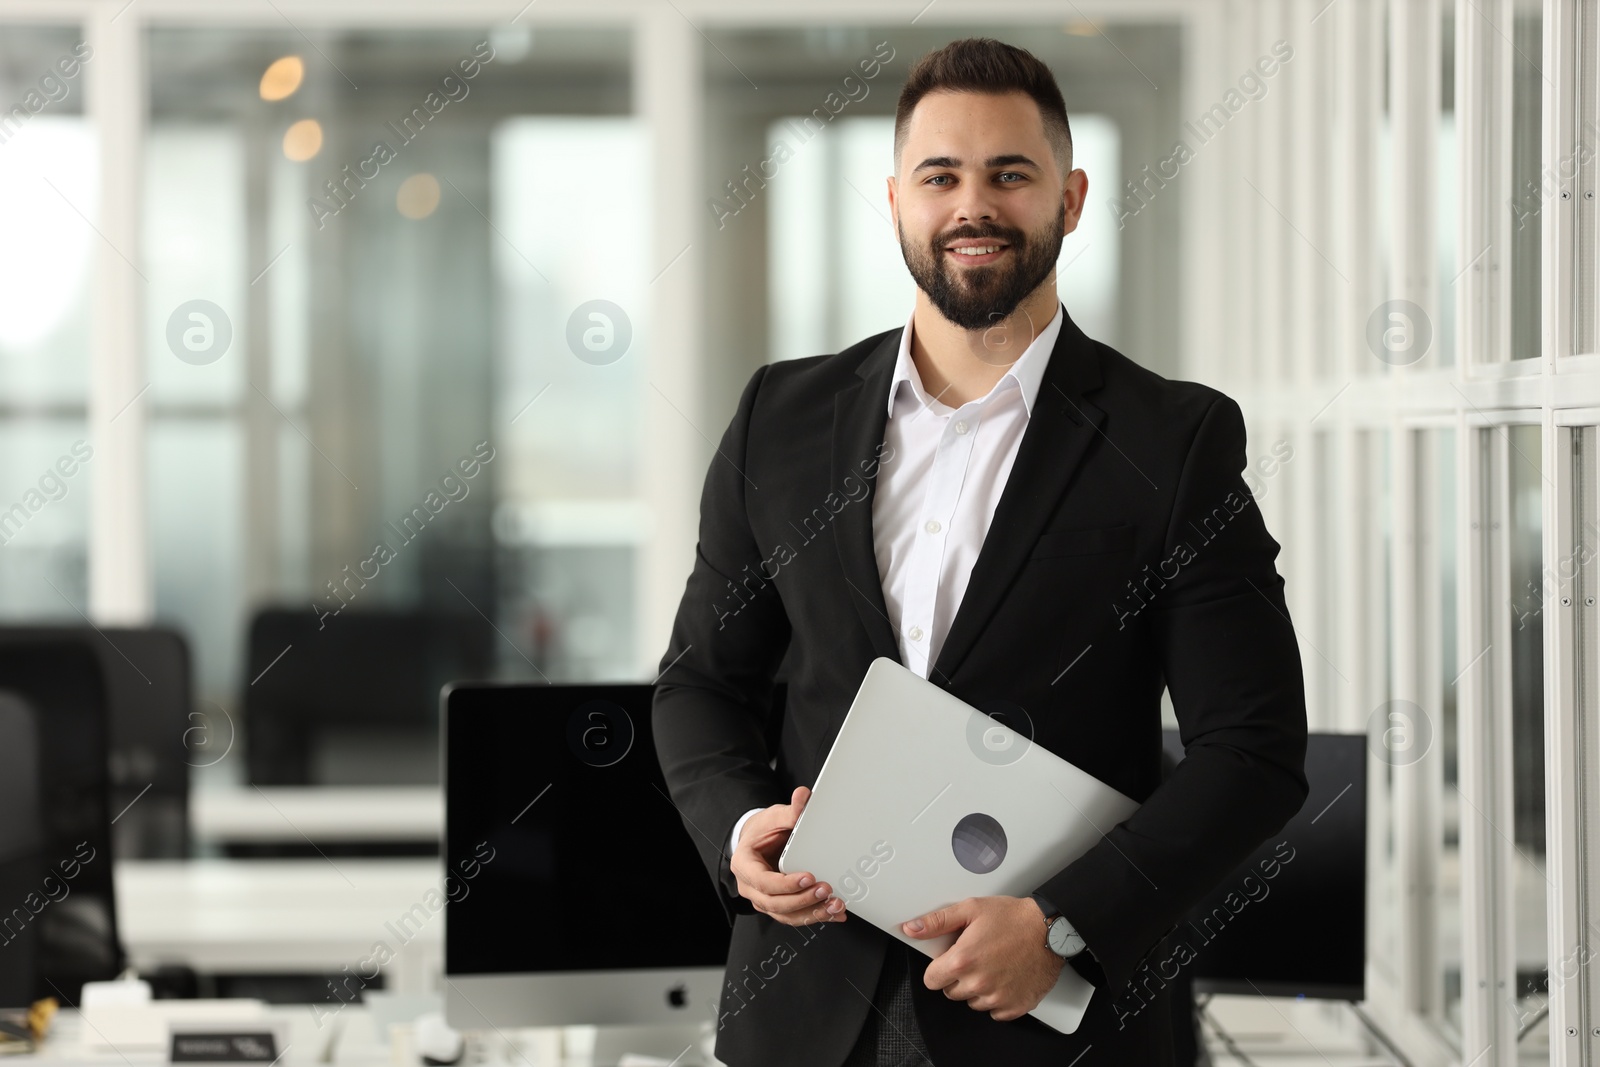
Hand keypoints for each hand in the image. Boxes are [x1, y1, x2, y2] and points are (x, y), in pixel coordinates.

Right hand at [730, 786, 847, 926]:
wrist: (759, 841)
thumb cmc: (762, 831)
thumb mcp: (773, 817)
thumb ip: (790, 811)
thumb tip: (803, 797)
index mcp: (745, 865)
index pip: (763, 881)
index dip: (785, 883)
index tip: (808, 877)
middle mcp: (751, 887)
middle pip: (775, 903)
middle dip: (803, 900)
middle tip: (826, 890)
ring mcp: (765, 899)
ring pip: (787, 915)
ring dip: (813, 913)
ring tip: (834, 905)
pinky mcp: (780, 905)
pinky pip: (796, 916)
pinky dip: (816, 916)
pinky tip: (834, 913)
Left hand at [902, 896, 1064, 1021]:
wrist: (1051, 930)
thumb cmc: (1014, 918)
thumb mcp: (971, 909)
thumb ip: (937, 921)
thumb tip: (912, 928)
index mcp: (962, 961)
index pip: (931, 980)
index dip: (938, 968)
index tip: (949, 959)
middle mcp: (978, 983)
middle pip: (951, 992)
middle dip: (958, 976)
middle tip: (975, 956)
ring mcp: (997, 998)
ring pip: (972, 1002)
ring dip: (977, 988)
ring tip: (992, 964)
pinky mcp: (1014, 1007)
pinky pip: (995, 1011)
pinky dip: (997, 998)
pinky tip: (1004, 977)